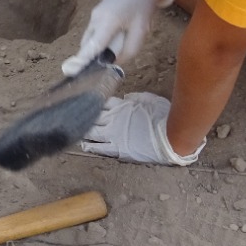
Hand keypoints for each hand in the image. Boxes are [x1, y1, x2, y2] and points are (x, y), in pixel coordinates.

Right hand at [62, 0, 173, 76]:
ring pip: (91, 38)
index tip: (72, 71)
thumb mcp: (142, 31)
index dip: (83, 60)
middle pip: (88, 44)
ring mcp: (94, 15)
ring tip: (118, 43)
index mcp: (108, 22)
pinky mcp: (96, 14)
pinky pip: (95, 32)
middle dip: (94, 56)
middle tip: (109, 62)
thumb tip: (115, 62)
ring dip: (100, 46)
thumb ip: (129, 50)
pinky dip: (101, 39)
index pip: (92, 46)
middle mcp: (96, 18)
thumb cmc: (142, 6)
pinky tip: (117, 34)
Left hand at [80, 93, 203, 165]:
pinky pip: (100, 148)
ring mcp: (114, 134)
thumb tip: (127, 97)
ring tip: (78, 132)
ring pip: (93, 132)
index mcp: (121, 106)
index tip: (88, 101)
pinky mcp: (117, 149)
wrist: (167, 137)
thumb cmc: (162, 117)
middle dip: (85, 116)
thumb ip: (136, 98)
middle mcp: (114, 119)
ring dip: (85, 132)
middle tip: (77, 117)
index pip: (102, 102)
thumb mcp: (150, 100)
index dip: (94, 102)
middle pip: (94, 116)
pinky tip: (85, 146)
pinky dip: (91, 146)